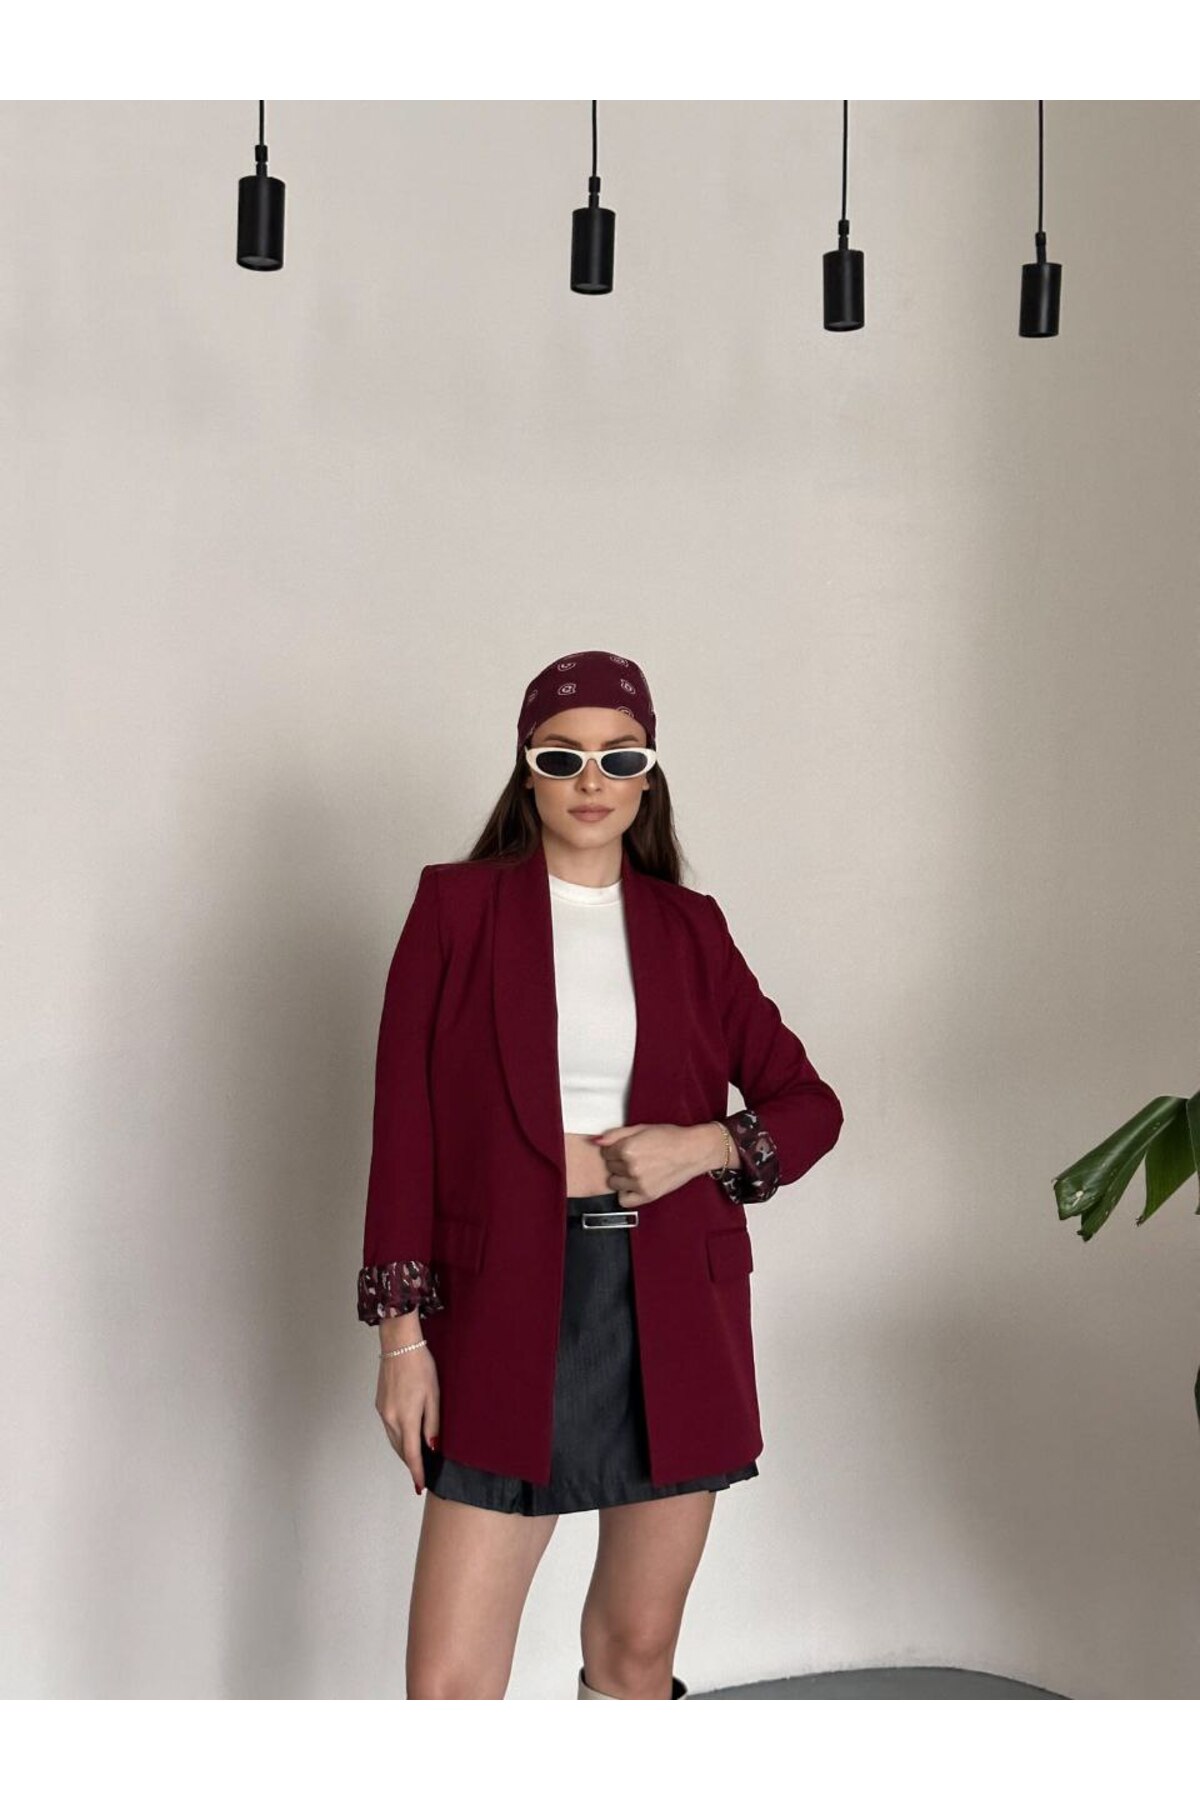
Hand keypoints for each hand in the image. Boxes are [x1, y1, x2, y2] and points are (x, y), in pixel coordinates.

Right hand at [375, 1343, 439, 1495]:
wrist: (400, 1346)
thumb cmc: (421, 1367)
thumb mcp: (434, 1396)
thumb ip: (433, 1424)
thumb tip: (432, 1447)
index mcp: (407, 1418)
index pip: (412, 1454)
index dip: (417, 1472)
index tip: (420, 1486)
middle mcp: (391, 1419)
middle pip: (401, 1450)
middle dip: (411, 1464)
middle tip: (422, 1475)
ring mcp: (383, 1412)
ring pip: (393, 1441)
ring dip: (404, 1452)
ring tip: (416, 1459)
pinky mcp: (380, 1405)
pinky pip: (389, 1429)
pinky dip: (398, 1438)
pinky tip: (407, 1437)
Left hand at [588, 1123, 712, 1207]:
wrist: (692, 1151)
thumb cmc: (670, 1137)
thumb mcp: (641, 1128)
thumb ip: (615, 1134)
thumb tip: (595, 1141)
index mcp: (627, 1148)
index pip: (605, 1152)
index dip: (614, 1148)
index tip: (625, 1147)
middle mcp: (631, 1167)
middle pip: (609, 1166)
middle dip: (617, 1161)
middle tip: (635, 1157)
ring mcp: (639, 1183)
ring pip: (613, 1183)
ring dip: (621, 1177)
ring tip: (636, 1169)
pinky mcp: (647, 1195)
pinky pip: (624, 1200)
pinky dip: (626, 1193)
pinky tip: (635, 1184)